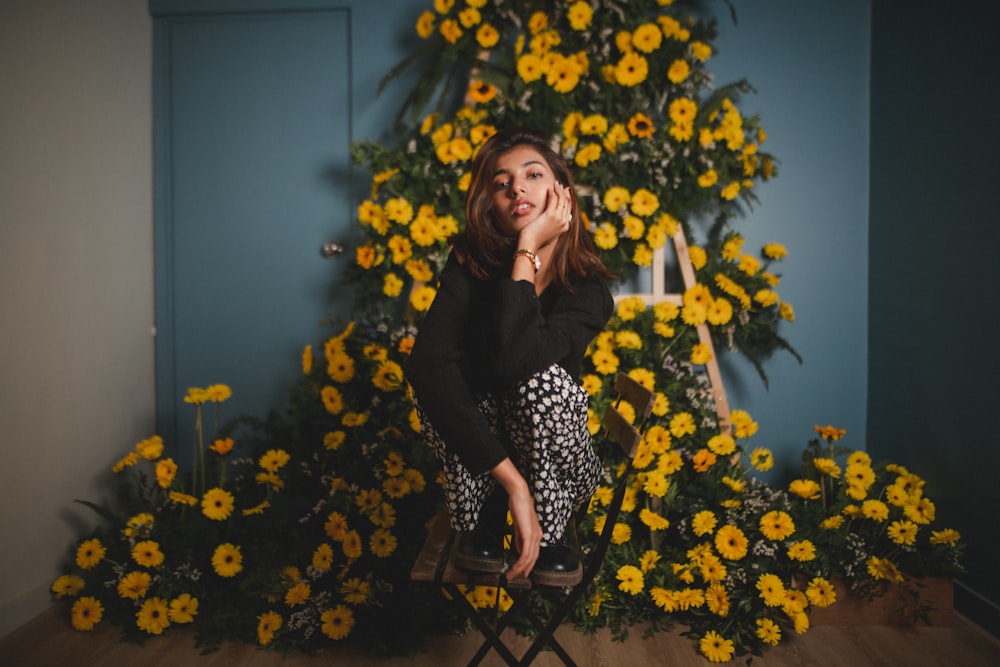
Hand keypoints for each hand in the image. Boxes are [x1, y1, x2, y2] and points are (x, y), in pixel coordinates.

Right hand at [489, 458, 540, 579]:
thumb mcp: (519, 526)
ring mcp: (534, 536)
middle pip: (533, 558)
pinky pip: (525, 553)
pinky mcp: (529, 534)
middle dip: (524, 570)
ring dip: (520, 569)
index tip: (522, 572)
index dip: (529, 565)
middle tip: (515, 577)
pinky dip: (520, 562)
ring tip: (511, 575)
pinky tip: (515, 567)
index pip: (534, 553)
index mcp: (536, 533)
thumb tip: (519, 549)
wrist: (519, 495)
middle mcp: (538, 536)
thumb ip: (520, 538)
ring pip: (529, 558)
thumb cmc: (518, 506)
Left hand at [519, 181, 572, 250]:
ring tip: (555, 183)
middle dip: (564, 192)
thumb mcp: (547, 231)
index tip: (564, 191)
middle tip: (559, 185)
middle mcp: (564, 222)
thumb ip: (552, 224)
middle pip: (567, 203)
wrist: (530, 244)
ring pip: (562, 199)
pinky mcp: (551, 215)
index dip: (567, 199)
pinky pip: (554, 199)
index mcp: (565, 226)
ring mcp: (559, 219)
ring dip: (558, 190)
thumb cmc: (535, 238)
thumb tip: (551, 217)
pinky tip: (549, 188)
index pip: (569, 209)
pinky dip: (552, 192)